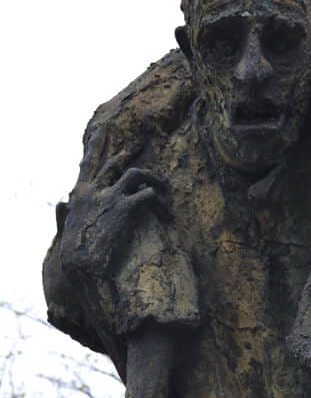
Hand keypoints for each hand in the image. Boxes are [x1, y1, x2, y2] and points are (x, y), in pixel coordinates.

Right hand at [61, 153, 168, 276]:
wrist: (82, 266)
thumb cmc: (73, 254)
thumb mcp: (65, 229)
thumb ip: (63, 214)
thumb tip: (61, 201)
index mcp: (80, 194)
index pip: (88, 163)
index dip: (96, 146)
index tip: (102, 131)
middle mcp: (94, 190)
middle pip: (114, 162)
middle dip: (129, 152)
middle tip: (141, 144)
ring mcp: (110, 197)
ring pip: (135, 173)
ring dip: (151, 176)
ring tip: (162, 184)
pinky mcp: (125, 208)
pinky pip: (146, 194)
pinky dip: (156, 196)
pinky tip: (162, 203)